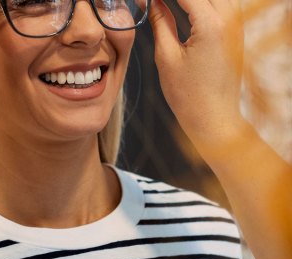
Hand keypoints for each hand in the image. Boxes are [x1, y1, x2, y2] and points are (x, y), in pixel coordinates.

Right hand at [149, 0, 245, 150]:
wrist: (213, 117)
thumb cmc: (188, 95)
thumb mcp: (166, 57)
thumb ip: (160, 23)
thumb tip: (151, 3)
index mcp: (211, 25)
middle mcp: (230, 21)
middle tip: (157, 3)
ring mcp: (237, 26)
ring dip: (194, 0)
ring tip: (170, 5)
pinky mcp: (237, 33)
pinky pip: (224, 6)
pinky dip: (205, 4)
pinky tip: (187, 9)